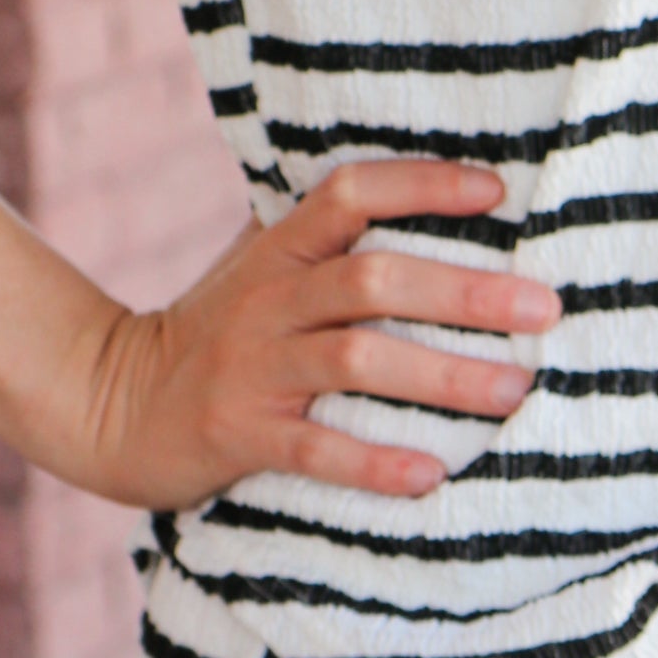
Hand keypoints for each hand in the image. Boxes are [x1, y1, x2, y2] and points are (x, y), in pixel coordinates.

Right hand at [62, 157, 559, 513]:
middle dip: (465, 293)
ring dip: (442, 376)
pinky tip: (429, 474)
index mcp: (278, 251)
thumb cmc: (217, 332)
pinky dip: (373, 463)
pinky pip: (312, 450)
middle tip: (544, 308)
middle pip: (371, 279)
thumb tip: (426, 197)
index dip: (421, 183)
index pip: (350, 193)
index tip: (497, 192)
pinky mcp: (238, 435)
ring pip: (354, 361)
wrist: (112, 405)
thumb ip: (323, 238)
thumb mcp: (260, 270)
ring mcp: (251, 368)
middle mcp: (267, 301)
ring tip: (515, 391)